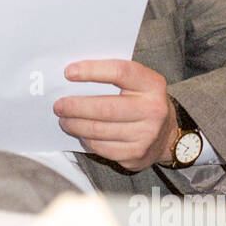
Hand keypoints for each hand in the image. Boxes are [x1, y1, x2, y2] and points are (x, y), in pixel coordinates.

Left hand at [53, 59, 178, 170]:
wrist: (167, 135)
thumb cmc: (142, 102)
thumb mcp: (137, 83)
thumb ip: (112, 76)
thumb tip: (72, 74)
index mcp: (152, 84)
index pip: (120, 72)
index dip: (92, 70)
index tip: (69, 72)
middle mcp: (153, 110)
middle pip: (105, 107)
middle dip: (75, 106)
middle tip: (59, 105)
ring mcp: (146, 135)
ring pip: (99, 130)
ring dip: (75, 124)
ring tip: (64, 119)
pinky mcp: (136, 154)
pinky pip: (101, 148)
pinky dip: (86, 140)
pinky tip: (80, 133)